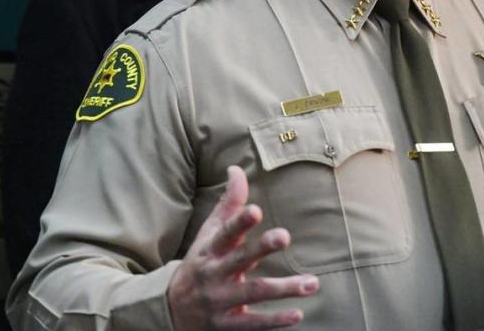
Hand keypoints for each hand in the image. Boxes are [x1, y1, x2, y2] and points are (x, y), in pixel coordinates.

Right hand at [167, 166, 318, 329]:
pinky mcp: (226, 325)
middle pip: (238, 260)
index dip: (238, 222)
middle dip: (260, 248)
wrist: (171, 311)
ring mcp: (219, 302)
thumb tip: (236, 168)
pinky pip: (252, 324)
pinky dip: (275, 322)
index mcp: (210, 251)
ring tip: (312, 283)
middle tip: (284, 235)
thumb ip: (229, 204)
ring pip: (252, 293)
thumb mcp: (209, 234)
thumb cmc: (201, 262)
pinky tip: (298, 315)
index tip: (255, 210)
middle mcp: (213, 275)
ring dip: (283, 289)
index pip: (224, 233)